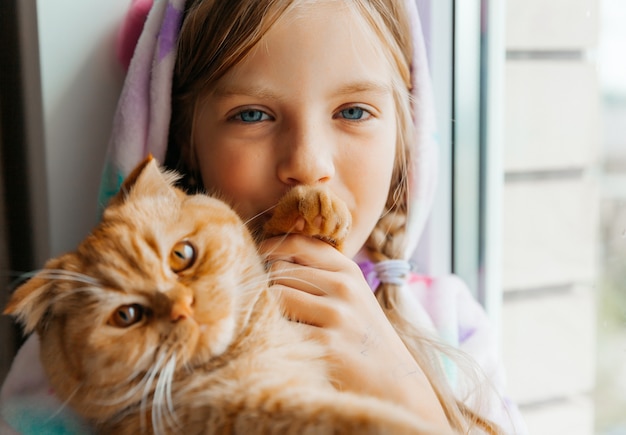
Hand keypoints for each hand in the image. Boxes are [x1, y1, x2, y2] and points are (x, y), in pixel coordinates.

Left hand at [259, 235, 450, 428]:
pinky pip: (280, 328)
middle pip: (279, 270)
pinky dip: (272, 335)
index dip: (272, 248)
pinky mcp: (325, 345)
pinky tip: (282, 345)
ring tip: (278, 326)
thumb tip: (271, 256)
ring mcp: (336, 315)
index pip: (299, 244)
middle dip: (269, 285)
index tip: (260, 260)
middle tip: (274, 306)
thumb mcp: (353, 296)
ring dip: (268, 311)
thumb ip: (320, 273)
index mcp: (348, 271)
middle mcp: (344, 288)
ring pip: (276, 296)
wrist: (394, 383)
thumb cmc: (362, 336)